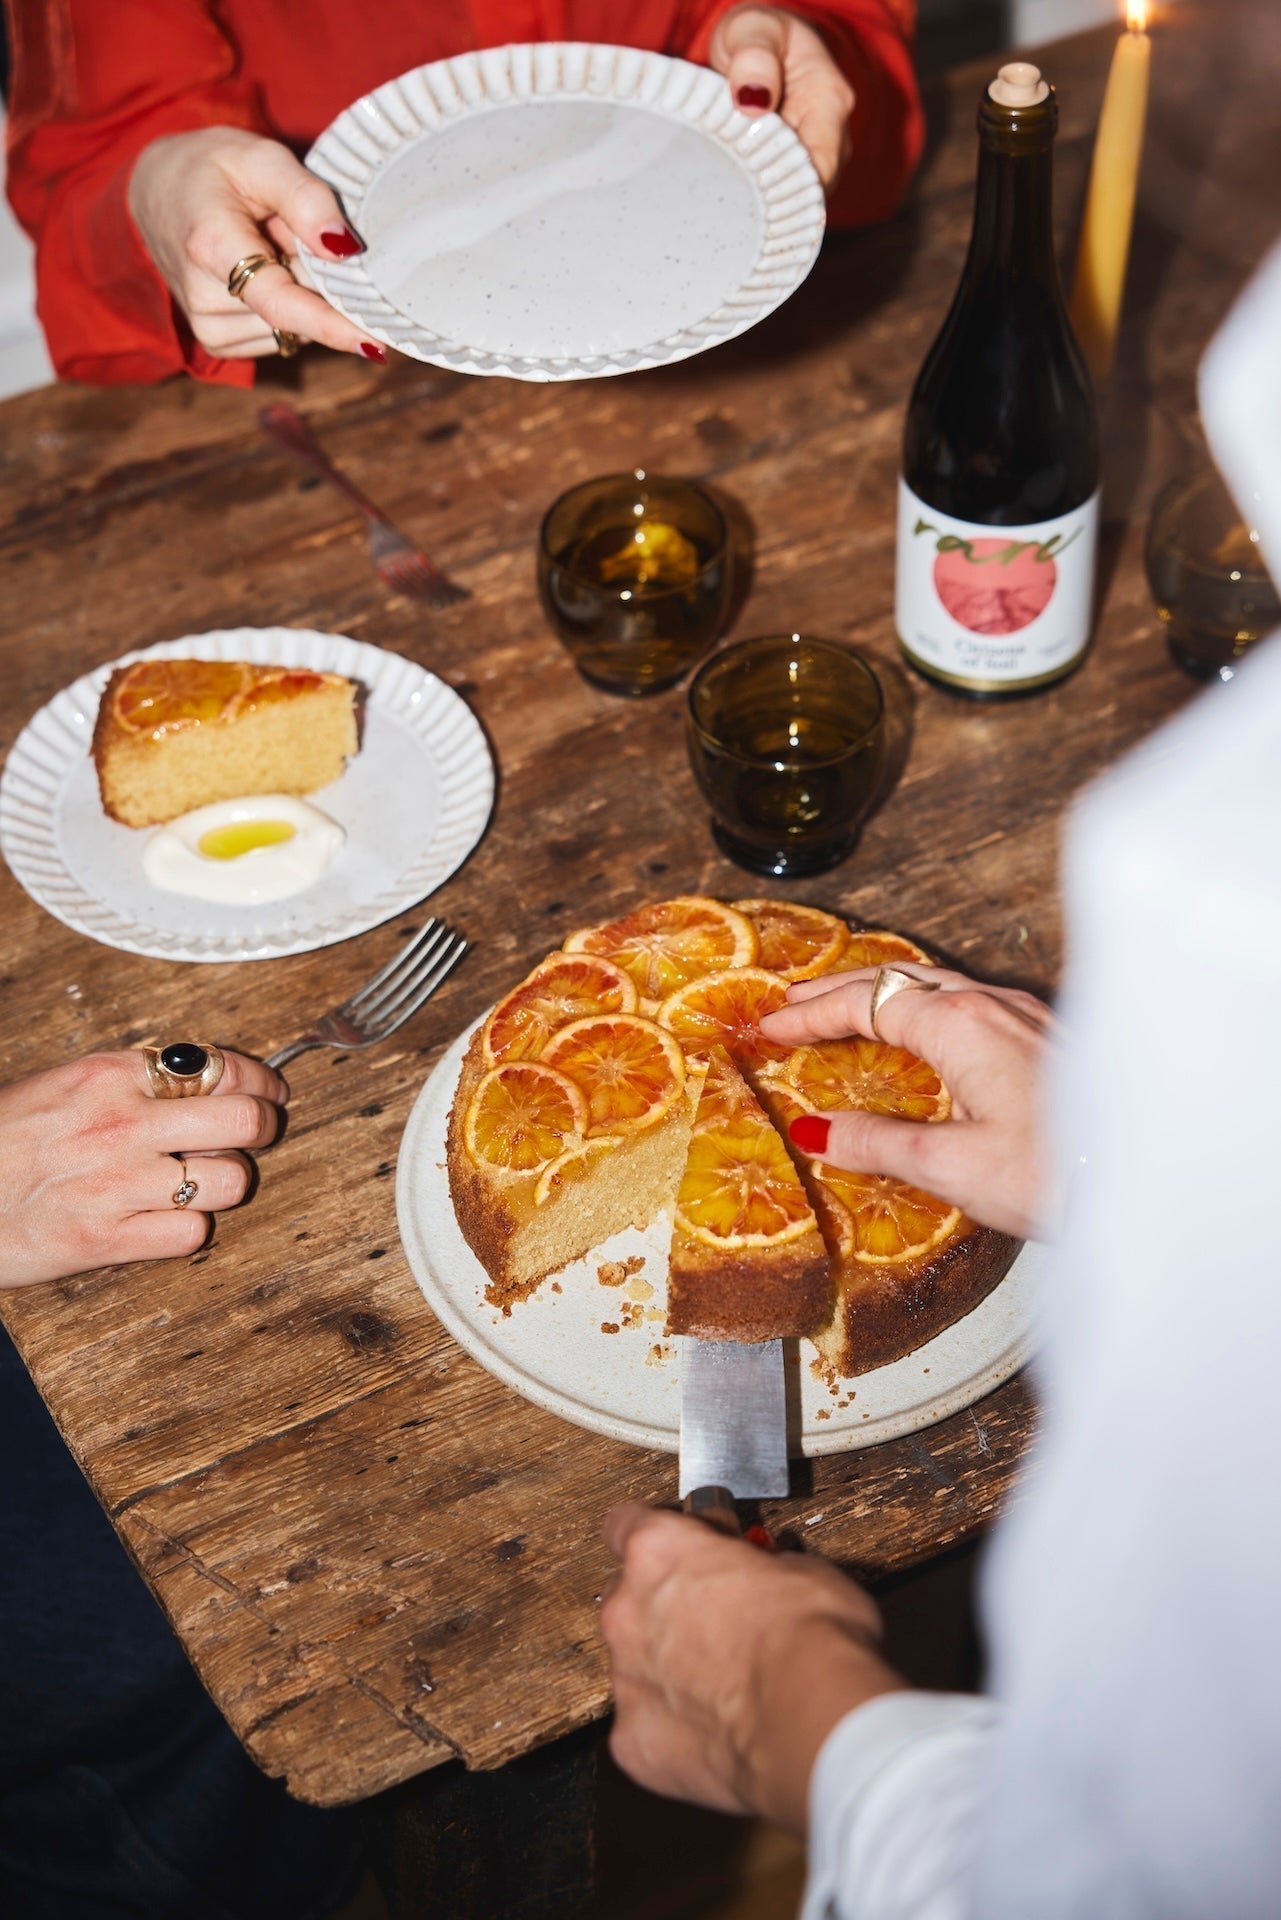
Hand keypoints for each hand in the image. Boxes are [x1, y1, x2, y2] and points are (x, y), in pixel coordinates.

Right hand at [0, 1051, 287, 1286]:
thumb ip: (132, 1080)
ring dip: (227, 1183)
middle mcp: (120, 1124)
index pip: (220, 1066)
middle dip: (264, 1127)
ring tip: (203, 1181)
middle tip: (259, 1134)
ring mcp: (115, 1183)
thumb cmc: (4, 1141)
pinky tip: (167, 1219)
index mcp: (109, 1075)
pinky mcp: (105, 1239)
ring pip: (230, 1180)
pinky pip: (192, 1233)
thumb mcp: (64, 1086)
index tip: (269, 1091)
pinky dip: (189, 1229)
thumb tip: (205, 1077)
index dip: (261, 1081)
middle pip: (244, 1120)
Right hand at [128, 128, 386, 361]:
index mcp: (211, 247)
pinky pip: (280, 335)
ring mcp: (208, 326)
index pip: (282, 303)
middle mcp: (204, 299)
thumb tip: (345, 248)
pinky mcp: (217, 342)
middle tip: (295, 234)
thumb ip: (306, 197)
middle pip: (298, 312)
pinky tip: (265, 271)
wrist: (156, 191)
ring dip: (300, 292)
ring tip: (270, 247)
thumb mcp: (259, 157)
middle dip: (318, 281)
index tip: (375, 346)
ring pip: (293, 328)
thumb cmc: (211, 169)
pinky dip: (288, 308)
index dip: (331, 324)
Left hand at [600, 1503, 903, 1833]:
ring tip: (720, 1687)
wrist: (812, 1720)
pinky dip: (672, 1729)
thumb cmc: (810, 1638)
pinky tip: (714, 1733)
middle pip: (625, 1598)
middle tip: (712, 1621)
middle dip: (661, 1608)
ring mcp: (627, 1679)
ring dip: (666, 1670)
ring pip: (633, 1666)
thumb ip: (765, 1565)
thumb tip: (776, 1573)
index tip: (680, 1548)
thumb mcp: (802, 1569)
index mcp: (658, 1552)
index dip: (658, 1538)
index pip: (625, 1525)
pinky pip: (644, 1727)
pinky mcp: (632, 1740)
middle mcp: (628, 1611)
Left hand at [707, 7, 855, 186]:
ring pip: (797, 195)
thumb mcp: (751, 29)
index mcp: (829, 101)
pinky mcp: (801, 166)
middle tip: (730, 198)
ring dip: (764, 198)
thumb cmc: (758, 34)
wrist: (763, 41)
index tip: (748, 198)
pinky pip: (785, 193)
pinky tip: (738, 192)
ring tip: (731, 191)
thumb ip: (753, 56)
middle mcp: (834, 135)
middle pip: (808, 190)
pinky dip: (761, 196)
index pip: (820, 170)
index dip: (787, 191)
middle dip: (771, 200)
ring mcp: (821, 154)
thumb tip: (753, 99)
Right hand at [760, 967, 1056, 1238]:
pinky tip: (926, 1037)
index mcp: (962, 1025)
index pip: (867, 1002)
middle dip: (840, 989)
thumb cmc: (1059, 1177)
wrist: (1151, 1184)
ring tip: (846, 1011)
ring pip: (938, 985)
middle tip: (791, 1004)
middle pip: (899, 979)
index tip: (769, 1027)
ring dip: (883, 994)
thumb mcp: (952, 1166)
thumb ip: (878, 1143)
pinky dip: (923, 1007)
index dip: (811, 1014)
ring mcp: (1026, 1017)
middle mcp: (994, 1006)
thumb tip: (815, 1130)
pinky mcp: (1048, 1039)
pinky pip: (968, 1002)